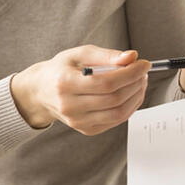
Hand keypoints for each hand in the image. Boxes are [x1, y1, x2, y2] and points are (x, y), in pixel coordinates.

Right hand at [10, 46, 150, 133]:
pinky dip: (129, 107)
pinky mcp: (86, 130)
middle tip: (143, 72)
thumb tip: (131, 58)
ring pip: (118, 113)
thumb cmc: (60, 70)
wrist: (41, 91)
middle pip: (114, 99)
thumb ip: (106, 55)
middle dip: (136, 84)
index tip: (143, 64)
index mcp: (65, 83)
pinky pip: (115, 121)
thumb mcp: (79, 54)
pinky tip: (130, 94)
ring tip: (139, 82)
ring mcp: (77, 121)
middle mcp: (69, 106)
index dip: (130, 74)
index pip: (105, 83)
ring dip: (136, 97)